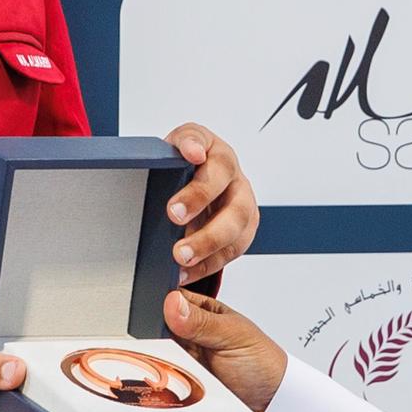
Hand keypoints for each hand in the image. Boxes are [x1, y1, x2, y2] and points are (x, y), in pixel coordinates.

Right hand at [161, 287, 288, 411]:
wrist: (271, 402)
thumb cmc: (262, 362)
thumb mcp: (233, 335)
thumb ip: (202, 321)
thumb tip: (173, 303)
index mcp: (203, 311)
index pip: (172, 300)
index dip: (162, 305)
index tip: (162, 317)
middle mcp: (189, 333)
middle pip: (158, 328)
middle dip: (160, 336)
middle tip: (175, 345)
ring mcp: (183, 357)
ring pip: (157, 353)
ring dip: (162, 358)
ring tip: (181, 363)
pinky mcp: (181, 380)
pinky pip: (163, 377)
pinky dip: (165, 377)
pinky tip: (175, 377)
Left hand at [163, 122, 258, 281]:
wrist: (201, 188)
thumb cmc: (182, 172)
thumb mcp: (169, 155)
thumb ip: (167, 155)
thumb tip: (176, 156)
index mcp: (210, 149)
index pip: (202, 140)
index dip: (195, 146)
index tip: (191, 155)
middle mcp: (232, 173)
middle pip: (222, 178)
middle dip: (202, 203)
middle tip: (174, 216)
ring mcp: (243, 201)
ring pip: (237, 223)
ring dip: (208, 243)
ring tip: (181, 256)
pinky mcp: (245, 228)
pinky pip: (233, 249)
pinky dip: (208, 263)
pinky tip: (186, 271)